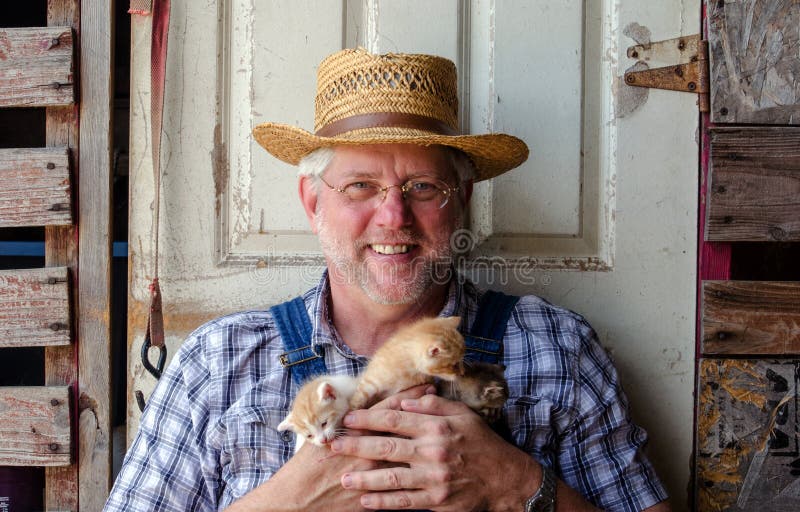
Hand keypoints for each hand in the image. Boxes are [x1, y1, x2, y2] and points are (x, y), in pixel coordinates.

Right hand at [225, 385, 434, 511]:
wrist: (299, 502)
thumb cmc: (305, 468)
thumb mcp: (318, 435)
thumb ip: (337, 420)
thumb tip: (350, 402)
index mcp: (354, 433)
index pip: (388, 410)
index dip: (409, 397)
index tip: (426, 387)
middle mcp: (368, 452)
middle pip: (404, 428)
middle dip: (423, 413)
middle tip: (440, 400)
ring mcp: (374, 475)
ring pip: (408, 455)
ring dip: (426, 441)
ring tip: (443, 431)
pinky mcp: (376, 496)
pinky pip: (402, 487)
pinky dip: (417, 475)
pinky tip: (428, 468)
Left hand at [331, 394, 538, 510]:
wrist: (504, 478)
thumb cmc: (480, 442)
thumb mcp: (462, 415)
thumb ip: (432, 406)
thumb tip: (404, 403)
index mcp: (437, 427)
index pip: (395, 420)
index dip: (368, 418)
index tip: (348, 418)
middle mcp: (433, 451)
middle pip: (387, 446)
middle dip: (357, 446)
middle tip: (333, 445)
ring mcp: (434, 478)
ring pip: (391, 477)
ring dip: (365, 477)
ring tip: (344, 477)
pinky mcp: (437, 500)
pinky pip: (404, 502)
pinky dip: (383, 502)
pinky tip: (366, 500)